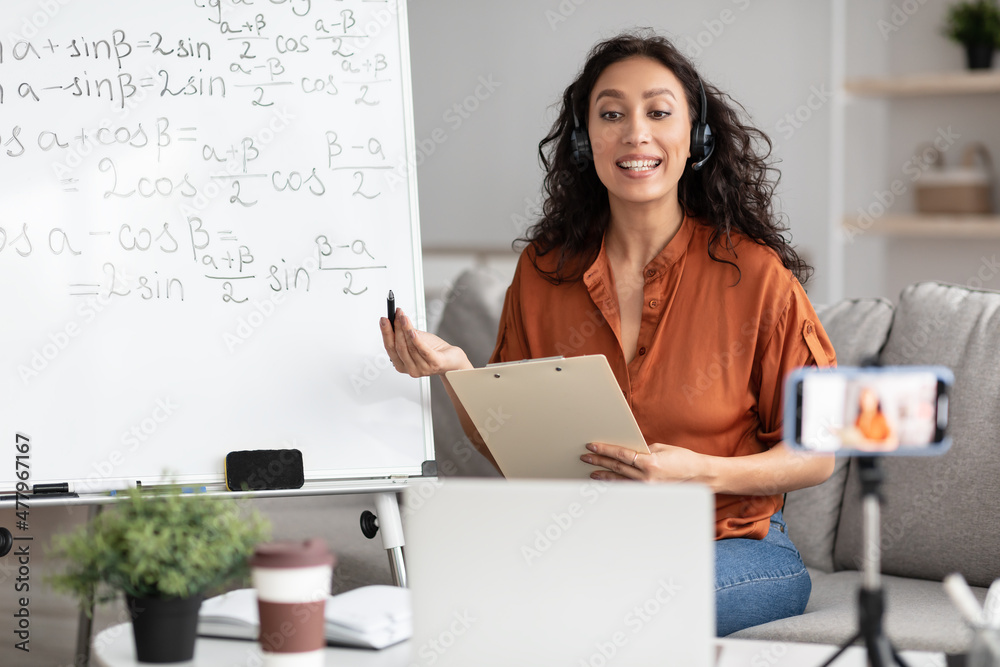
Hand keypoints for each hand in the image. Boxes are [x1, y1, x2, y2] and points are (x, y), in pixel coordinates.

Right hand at [379, 309, 471, 376]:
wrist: (453, 360)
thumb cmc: (435, 351)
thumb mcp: (417, 340)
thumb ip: (405, 334)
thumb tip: (395, 318)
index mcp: (402, 365)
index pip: (390, 348)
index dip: (386, 333)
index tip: (384, 320)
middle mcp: (411, 369)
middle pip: (399, 346)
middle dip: (395, 328)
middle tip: (395, 315)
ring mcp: (422, 368)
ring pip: (409, 346)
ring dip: (405, 328)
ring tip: (403, 316)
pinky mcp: (434, 363)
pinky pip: (422, 349)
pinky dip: (415, 338)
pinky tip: (411, 330)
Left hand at [580, 442, 709, 483]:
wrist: (700, 475)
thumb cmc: (682, 459)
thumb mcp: (661, 448)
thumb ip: (642, 450)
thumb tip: (625, 450)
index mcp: (650, 462)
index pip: (621, 455)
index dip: (604, 450)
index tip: (592, 446)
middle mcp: (647, 477)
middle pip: (617, 467)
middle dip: (599, 461)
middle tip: (586, 457)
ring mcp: (647, 488)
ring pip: (619, 480)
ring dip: (604, 475)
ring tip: (591, 470)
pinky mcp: (649, 493)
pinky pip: (628, 488)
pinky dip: (616, 484)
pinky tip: (606, 482)